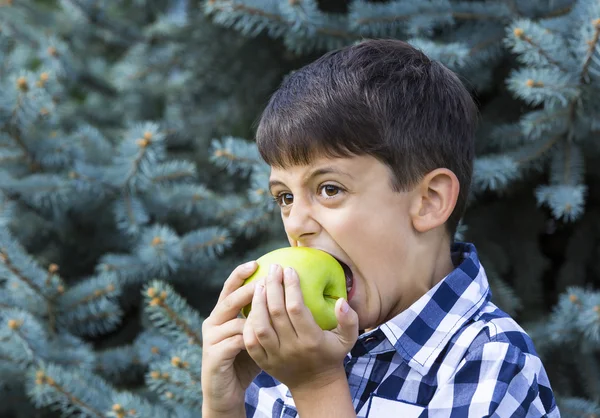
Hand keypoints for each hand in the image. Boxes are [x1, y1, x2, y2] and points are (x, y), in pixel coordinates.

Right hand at [201, 261, 261, 415]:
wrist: (227, 391)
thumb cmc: (246, 360)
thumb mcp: (256, 335)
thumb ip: (264, 317)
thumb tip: (290, 296)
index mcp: (222, 314)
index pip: (229, 288)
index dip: (240, 274)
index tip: (256, 263)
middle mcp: (213, 322)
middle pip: (230, 299)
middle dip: (248, 289)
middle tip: (266, 280)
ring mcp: (211, 339)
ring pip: (234, 320)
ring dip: (254, 315)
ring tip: (273, 311)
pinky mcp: (213, 356)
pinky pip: (235, 341)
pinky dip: (251, 337)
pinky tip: (267, 338)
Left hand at [243, 264, 358, 391]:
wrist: (315, 385)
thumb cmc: (332, 354)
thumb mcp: (348, 339)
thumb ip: (349, 320)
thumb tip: (341, 300)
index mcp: (312, 341)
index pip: (296, 309)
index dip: (291, 287)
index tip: (290, 270)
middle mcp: (292, 349)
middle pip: (276, 313)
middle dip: (273, 286)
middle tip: (273, 268)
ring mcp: (275, 357)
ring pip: (260, 326)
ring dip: (258, 301)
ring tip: (261, 283)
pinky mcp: (263, 362)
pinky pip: (250, 340)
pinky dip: (249, 322)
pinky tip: (252, 305)